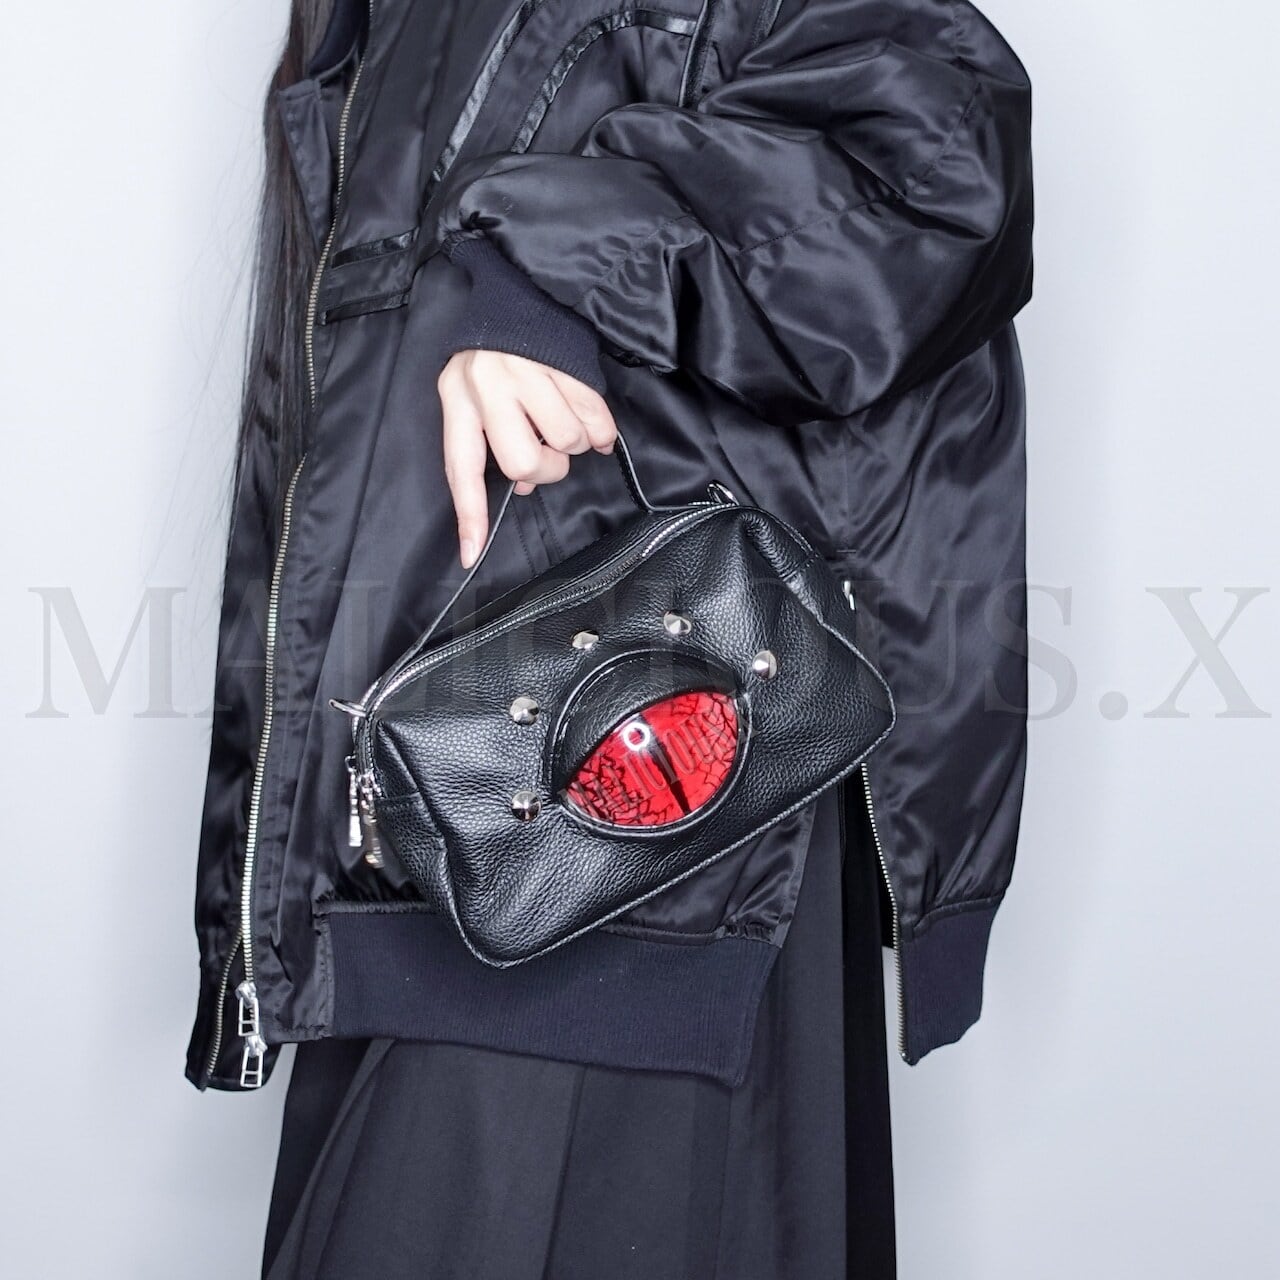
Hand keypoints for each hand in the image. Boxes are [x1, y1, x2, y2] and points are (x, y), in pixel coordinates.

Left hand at [438, 350, 617, 567]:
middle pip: (525, 463)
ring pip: (567, 442)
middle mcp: (489, 385)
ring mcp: (528, 371)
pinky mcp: (565, 362)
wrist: (517, 298)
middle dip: (546, 469)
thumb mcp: (472, 397)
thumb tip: (522, 486)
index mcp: (458, 399)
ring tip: (565, 422)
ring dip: (576, 443)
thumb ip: (489, 443)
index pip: (462, 469)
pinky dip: (601, 431)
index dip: (470, 515)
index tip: (472, 555)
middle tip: (548, 453)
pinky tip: (593, 424)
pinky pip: (595, 420)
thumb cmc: (493, 360)